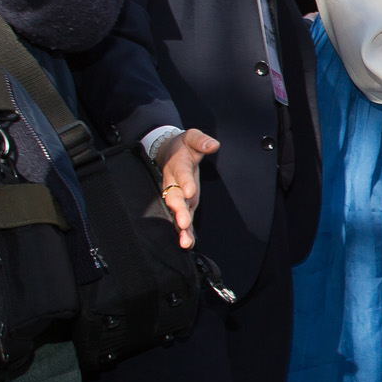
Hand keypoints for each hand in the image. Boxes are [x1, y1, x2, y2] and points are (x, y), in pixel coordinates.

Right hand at [156, 128, 219, 249]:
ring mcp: (177, 196)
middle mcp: (174, 184)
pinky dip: (185, 232)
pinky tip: (188, 244)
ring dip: (180, 227)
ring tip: (185, 241)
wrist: (167, 153)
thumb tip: (213, 144)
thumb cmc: (182, 147)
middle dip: (178, 211)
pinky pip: (182, 219)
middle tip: (183, 222)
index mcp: (178, 167)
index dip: (185, 183)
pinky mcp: (183, 204)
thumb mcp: (192, 137)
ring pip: (176, 213)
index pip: (182, 175)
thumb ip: (201, 141)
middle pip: (174, 198)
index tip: (190, 191)